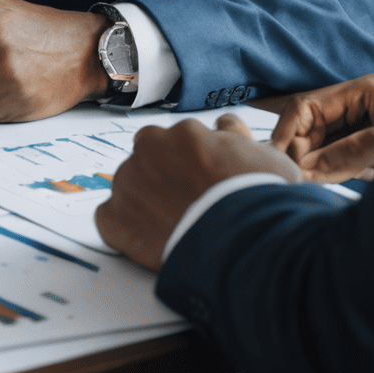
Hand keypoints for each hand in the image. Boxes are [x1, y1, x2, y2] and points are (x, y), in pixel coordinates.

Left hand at [96, 115, 301, 270]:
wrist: (250, 245)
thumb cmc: (263, 201)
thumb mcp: (263, 155)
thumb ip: (235, 137)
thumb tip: (225, 126)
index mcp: (182, 133)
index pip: (176, 141)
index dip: (188, 163)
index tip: (199, 182)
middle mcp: (149, 149)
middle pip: (148, 160)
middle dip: (164, 178)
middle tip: (187, 205)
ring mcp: (129, 184)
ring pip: (129, 186)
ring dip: (145, 202)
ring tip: (173, 228)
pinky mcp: (117, 221)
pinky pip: (110, 219)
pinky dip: (124, 229)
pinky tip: (149, 241)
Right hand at [269, 72, 373, 181]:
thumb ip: (351, 154)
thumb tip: (308, 170)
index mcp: (362, 91)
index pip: (307, 106)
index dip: (287, 132)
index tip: (280, 161)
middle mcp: (362, 106)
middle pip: (315, 129)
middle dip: (308, 154)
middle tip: (305, 182)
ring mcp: (371, 127)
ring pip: (331, 148)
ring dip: (332, 168)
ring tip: (348, 183)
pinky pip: (352, 162)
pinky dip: (352, 175)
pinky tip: (370, 182)